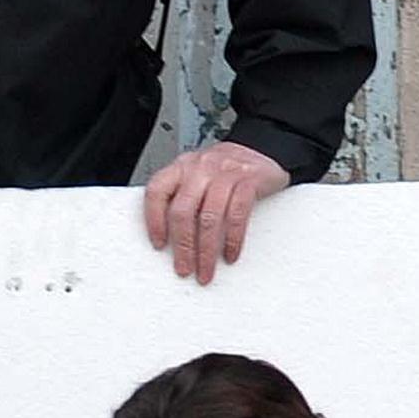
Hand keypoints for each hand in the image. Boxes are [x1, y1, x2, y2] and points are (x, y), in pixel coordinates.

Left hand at [142, 140, 290, 284]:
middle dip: (183, 247)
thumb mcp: (196, 176)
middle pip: (183, 211)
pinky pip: (237, 215)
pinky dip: (233, 239)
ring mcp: (225, 173)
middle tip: (184, 268)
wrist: (264, 146)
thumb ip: (181, 197)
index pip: (157, 192)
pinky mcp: (249, 181)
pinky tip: (230, 254)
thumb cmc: (225, 169)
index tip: (158, 245)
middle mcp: (200, 168)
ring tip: (206, 270)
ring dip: (207, 251)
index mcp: (181, 167)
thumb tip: (168, 238)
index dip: (154, 221)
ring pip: (209, 218)